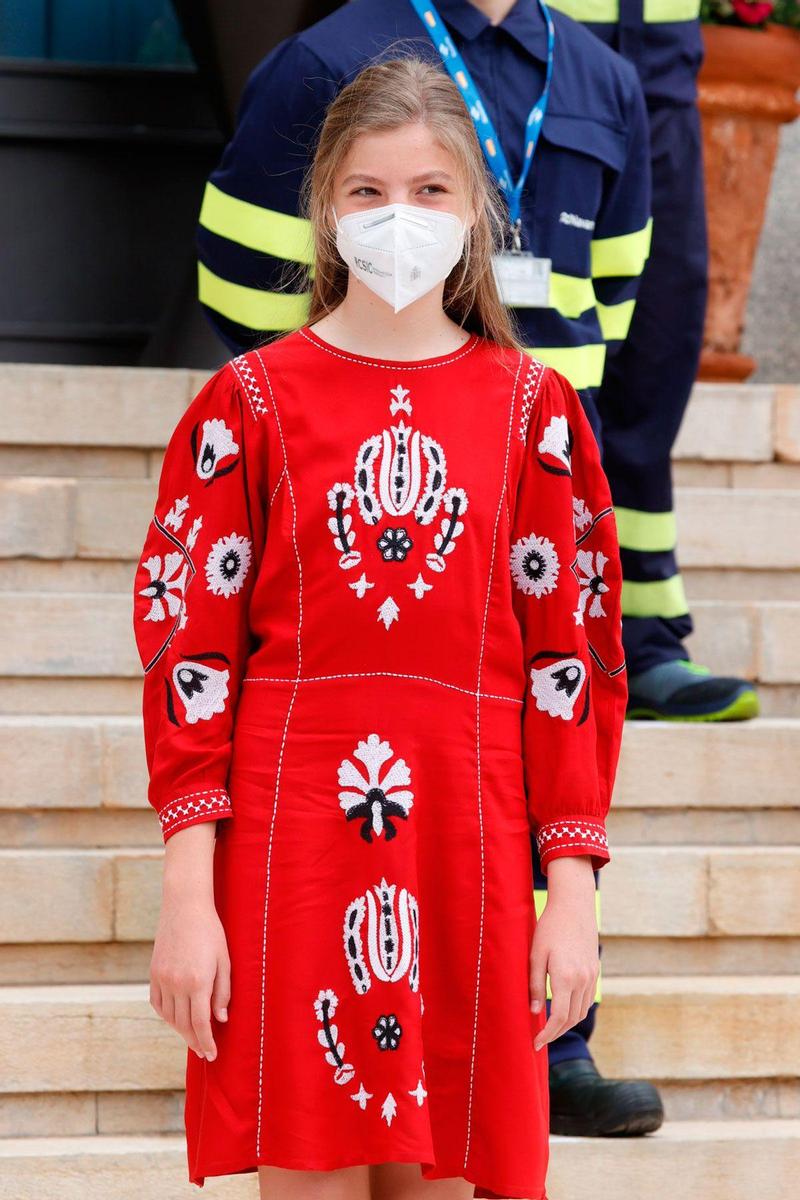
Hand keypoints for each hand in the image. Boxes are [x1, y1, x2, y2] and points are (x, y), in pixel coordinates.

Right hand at [149, 822, 230, 1060]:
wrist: (184, 907)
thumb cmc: (210, 931)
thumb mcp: (224, 960)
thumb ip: (223, 992)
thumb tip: (220, 1020)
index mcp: (197, 981)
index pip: (200, 1023)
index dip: (206, 1042)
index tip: (211, 1055)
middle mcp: (176, 984)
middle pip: (183, 1024)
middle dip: (194, 1041)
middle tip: (204, 1052)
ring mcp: (161, 979)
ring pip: (169, 1017)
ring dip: (180, 1030)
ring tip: (192, 1037)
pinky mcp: (153, 973)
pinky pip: (157, 1004)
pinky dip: (166, 1015)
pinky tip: (176, 1019)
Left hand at [529, 855, 598, 1052]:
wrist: (574, 907)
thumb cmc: (550, 928)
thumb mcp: (536, 954)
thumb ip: (534, 984)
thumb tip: (533, 1011)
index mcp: (565, 977)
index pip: (558, 1017)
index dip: (546, 1034)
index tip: (535, 1043)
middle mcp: (582, 980)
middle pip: (571, 1019)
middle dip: (556, 1033)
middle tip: (541, 1040)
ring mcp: (591, 976)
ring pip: (581, 1011)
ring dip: (567, 1024)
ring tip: (551, 1028)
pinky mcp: (595, 971)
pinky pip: (587, 999)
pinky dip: (576, 1010)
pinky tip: (564, 1010)